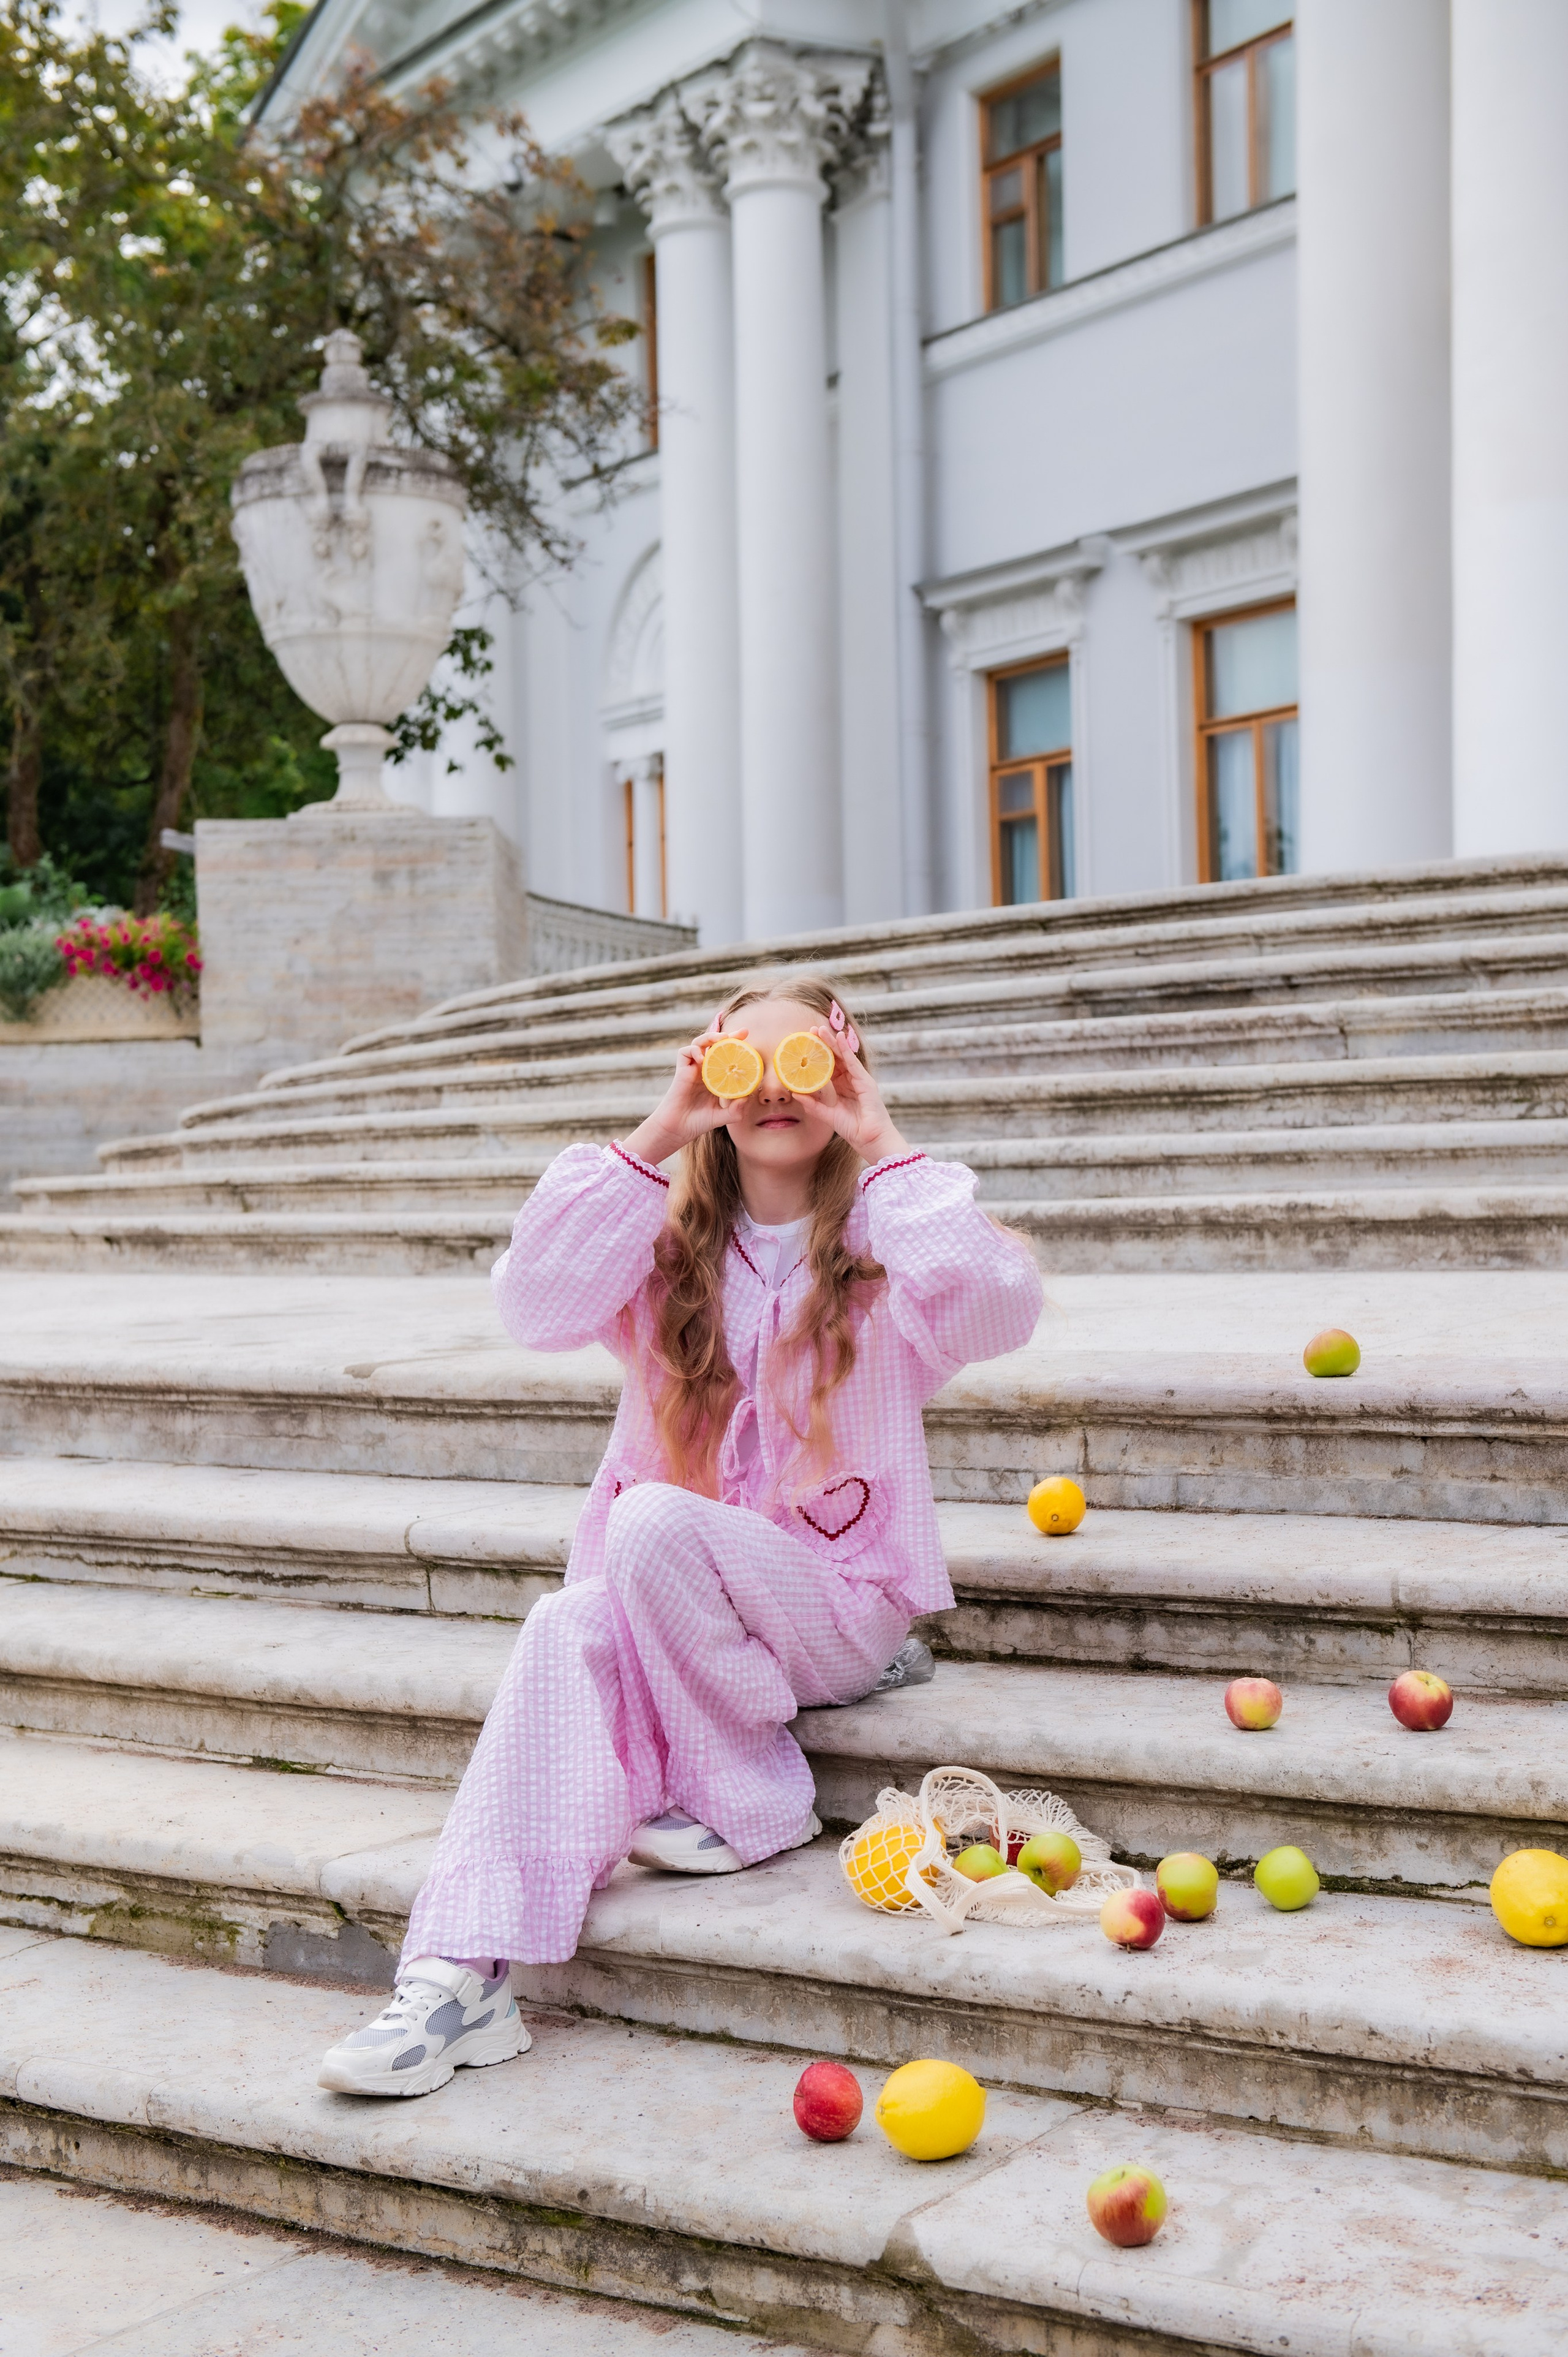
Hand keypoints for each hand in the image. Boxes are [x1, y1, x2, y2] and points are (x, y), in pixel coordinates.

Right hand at [619, 1023, 749, 1165]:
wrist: (678, 1129)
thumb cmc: (698, 1122)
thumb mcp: (723, 1117)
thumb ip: (736, 1110)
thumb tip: (748, 1097)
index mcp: (715, 1077)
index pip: (727, 1056)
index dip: (737, 1046)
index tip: (749, 1039)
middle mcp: (704, 1070)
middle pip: (715, 1045)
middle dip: (728, 1035)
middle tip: (743, 1033)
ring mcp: (692, 1069)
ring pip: (699, 1043)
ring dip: (710, 1037)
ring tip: (722, 1039)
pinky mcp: (681, 1071)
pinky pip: (685, 1052)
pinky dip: (694, 1050)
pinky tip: (702, 1058)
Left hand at [792, 1027, 908, 1165]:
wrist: (870, 1140)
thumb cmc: (853, 1129)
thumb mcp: (828, 1115)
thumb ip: (813, 1105)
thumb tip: (796, 1094)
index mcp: (841, 1086)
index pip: (827, 1066)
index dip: (816, 1055)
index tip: (803, 1044)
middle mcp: (850, 1080)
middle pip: (835, 1057)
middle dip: (823, 1043)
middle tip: (810, 1030)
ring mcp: (859, 1078)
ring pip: (843, 1056)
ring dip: (832, 1041)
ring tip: (820, 1029)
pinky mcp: (866, 1081)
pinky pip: (853, 1062)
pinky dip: (846, 1049)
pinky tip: (839, 1037)